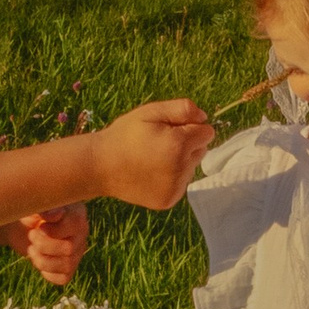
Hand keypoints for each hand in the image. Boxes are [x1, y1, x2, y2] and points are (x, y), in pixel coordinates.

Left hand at [13, 202, 87, 282]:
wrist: (21, 228)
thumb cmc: (29, 213)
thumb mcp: (33, 207)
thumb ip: (42, 208)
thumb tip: (53, 215)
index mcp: (76, 213)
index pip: (74, 225)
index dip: (53, 230)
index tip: (39, 226)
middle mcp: (82, 233)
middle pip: (69, 248)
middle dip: (44, 245)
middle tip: (31, 235)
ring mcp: (77, 252)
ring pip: (67, 265)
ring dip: (42, 260)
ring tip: (32, 249)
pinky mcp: (69, 268)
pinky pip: (63, 278)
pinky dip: (47, 272)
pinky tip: (39, 260)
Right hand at [93, 99, 213, 211]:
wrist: (101, 166)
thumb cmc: (125, 134)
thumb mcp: (151, 111)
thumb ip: (183, 109)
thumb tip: (205, 118)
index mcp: (179, 145)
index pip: (207, 132)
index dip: (189, 127)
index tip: (169, 129)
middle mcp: (181, 169)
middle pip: (201, 151)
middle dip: (187, 144)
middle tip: (159, 143)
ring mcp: (175, 188)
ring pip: (191, 168)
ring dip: (180, 161)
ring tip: (153, 159)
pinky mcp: (169, 200)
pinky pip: (181, 183)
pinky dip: (172, 177)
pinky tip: (152, 173)